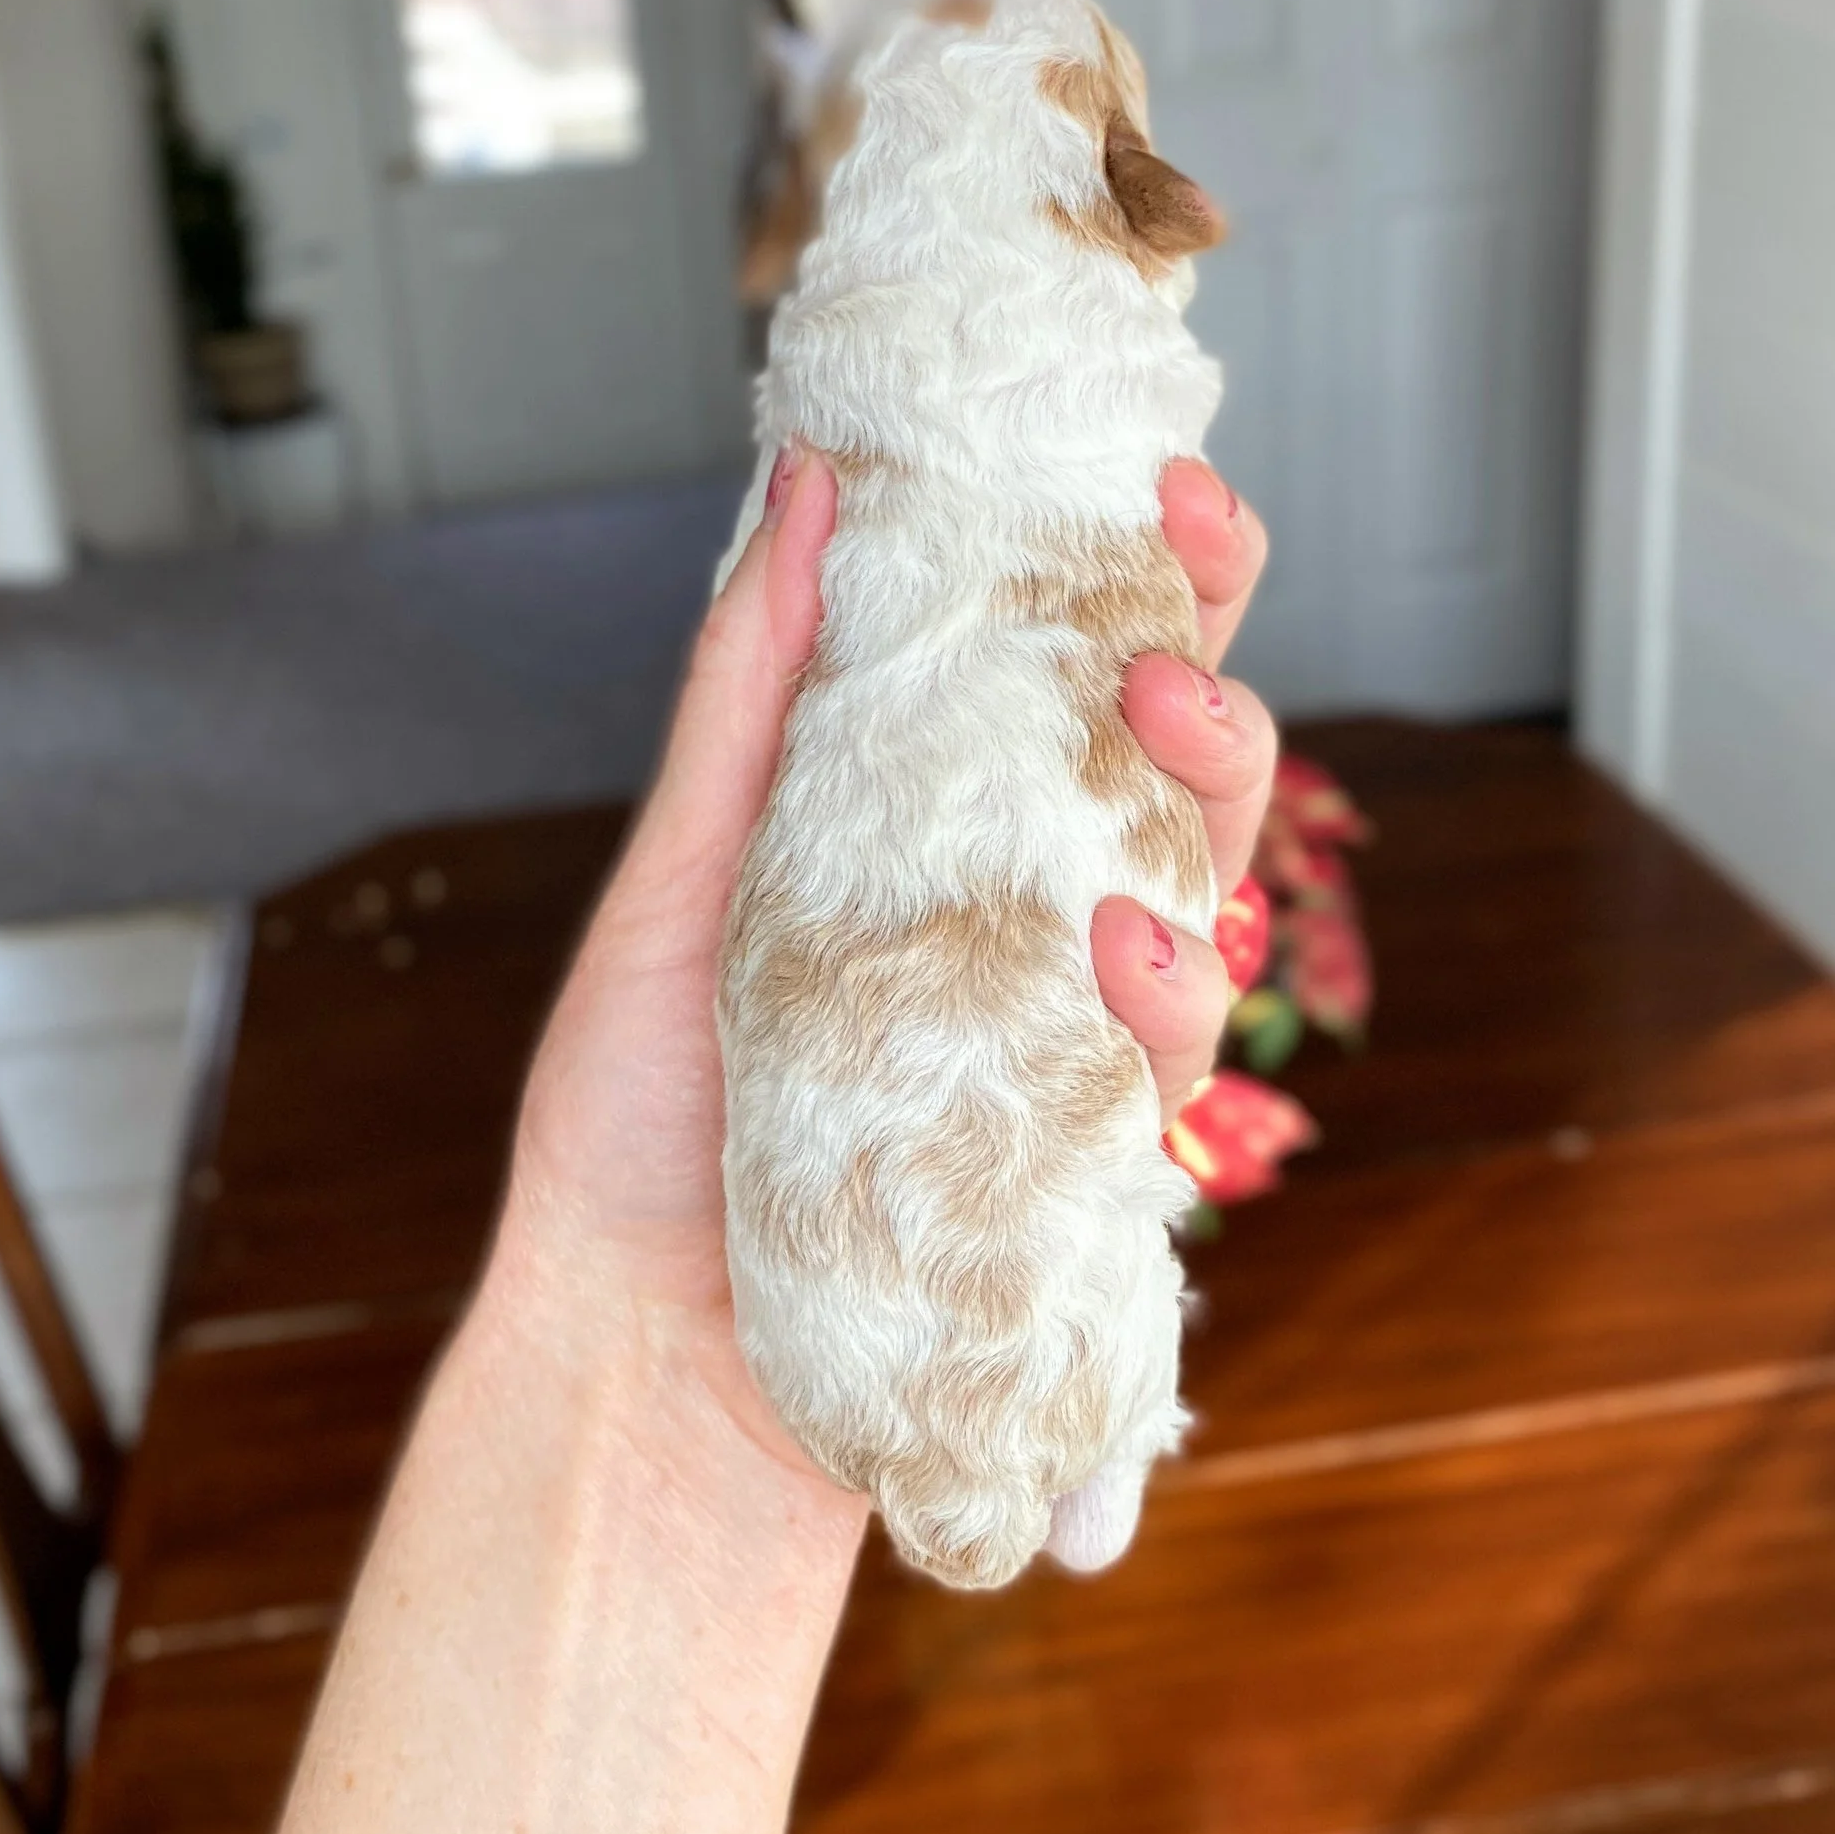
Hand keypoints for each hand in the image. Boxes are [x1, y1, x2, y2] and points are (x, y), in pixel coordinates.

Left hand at [504, 450, 1273, 1494]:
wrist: (624, 1350)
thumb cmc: (635, 1116)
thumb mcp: (677, 874)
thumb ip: (752, 694)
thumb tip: (804, 483)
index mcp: (943, 834)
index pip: (1082, 681)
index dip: (1155, 580)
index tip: (1167, 489)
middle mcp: (1024, 928)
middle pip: (1179, 778)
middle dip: (1210, 681)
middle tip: (1166, 633)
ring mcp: (1060, 1047)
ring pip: (1202, 900)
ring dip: (1199, 808)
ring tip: (1154, 740)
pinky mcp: (1074, 1162)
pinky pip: (1159, 1065)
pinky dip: (1156, 995)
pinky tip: (1118, 950)